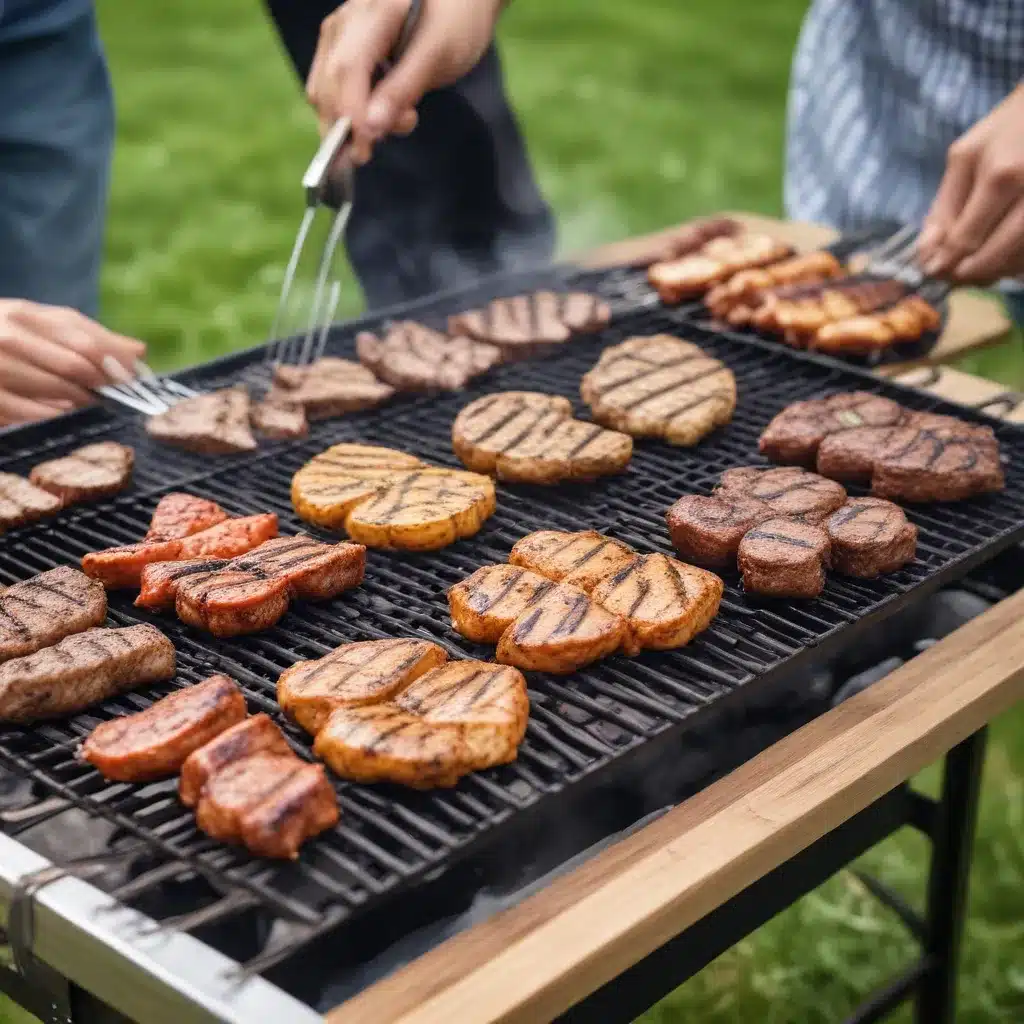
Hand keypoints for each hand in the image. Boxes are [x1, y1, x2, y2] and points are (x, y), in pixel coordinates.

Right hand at [0, 300, 145, 427]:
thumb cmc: (9, 337)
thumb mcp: (43, 327)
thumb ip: (90, 337)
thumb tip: (139, 352)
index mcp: (26, 315)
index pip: (85, 341)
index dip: (116, 364)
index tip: (134, 382)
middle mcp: (8, 336)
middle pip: (74, 366)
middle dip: (104, 387)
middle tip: (120, 400)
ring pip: (56, 390)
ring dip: (83, 404)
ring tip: (95, 408)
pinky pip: (31, 413)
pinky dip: (55, 417)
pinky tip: (66, 417)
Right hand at [307, 0, 503, 163]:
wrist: (458, 4)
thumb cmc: (454, 24)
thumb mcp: (438, 55)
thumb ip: (403, 89)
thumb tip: (370, 127)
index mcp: (374, 10)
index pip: (347, 69)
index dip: (350, 115)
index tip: (363, 150)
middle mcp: (346, 19)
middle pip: (328, 84)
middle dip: (347, 126)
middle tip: (375, 150)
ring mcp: (337, 33)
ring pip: (322, 91)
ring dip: (348, 123)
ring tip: (398, 119)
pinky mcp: (338, 48)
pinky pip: (328, 90)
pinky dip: (348, 114)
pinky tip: (380, 114)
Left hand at [919, 85, 1023, 283]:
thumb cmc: (1008, 130)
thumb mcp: (965, 158)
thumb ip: (944, 207)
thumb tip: (927, 253)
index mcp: (1002, 178)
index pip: (965, 240)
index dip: (944, 263)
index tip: (933, 269)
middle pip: (994, 257)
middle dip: (967, 273)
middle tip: (953, 274)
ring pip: (1018, 261)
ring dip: (993, 272)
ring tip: (976, 266)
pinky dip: (1017, 263)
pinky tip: (1004, 256)